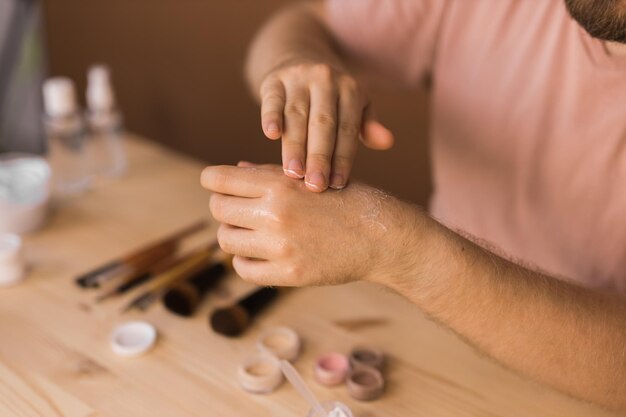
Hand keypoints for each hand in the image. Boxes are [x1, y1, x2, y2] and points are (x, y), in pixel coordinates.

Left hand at [201, 163, 419, 286]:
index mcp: (279, 184)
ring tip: (252, 231)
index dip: (212, 180)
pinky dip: (246, 261)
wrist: (382, 236)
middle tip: (240, 209)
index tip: (216, 184)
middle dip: (224, 206)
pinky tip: (260, 253)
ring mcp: (280, 247)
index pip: (218, 180)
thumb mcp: (312, 175)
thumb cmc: (348, 199)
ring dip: (234, 234)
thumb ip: (270, 173)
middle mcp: (275, 214)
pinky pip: (244, 269)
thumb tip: (234, 170)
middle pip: (217, 209)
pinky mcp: (288, 274)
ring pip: (226, 240)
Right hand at [259, 61, 393, 191]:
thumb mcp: (355, 105)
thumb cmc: (332, 97)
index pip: (347, 128)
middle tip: (316, 185)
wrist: (299, 59)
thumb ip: (368, 126)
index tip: (337, 184)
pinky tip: (271, 135)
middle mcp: (326, 79)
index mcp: (350, 88)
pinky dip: (271, 116)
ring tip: (294, 173)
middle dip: (319, 157)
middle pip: (323, 123)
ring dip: (294, 146)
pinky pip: (272, 100)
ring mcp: (298, 77)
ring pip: (296, 116)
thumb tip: (387, 142)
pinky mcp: (274, 80)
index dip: (343, 157)